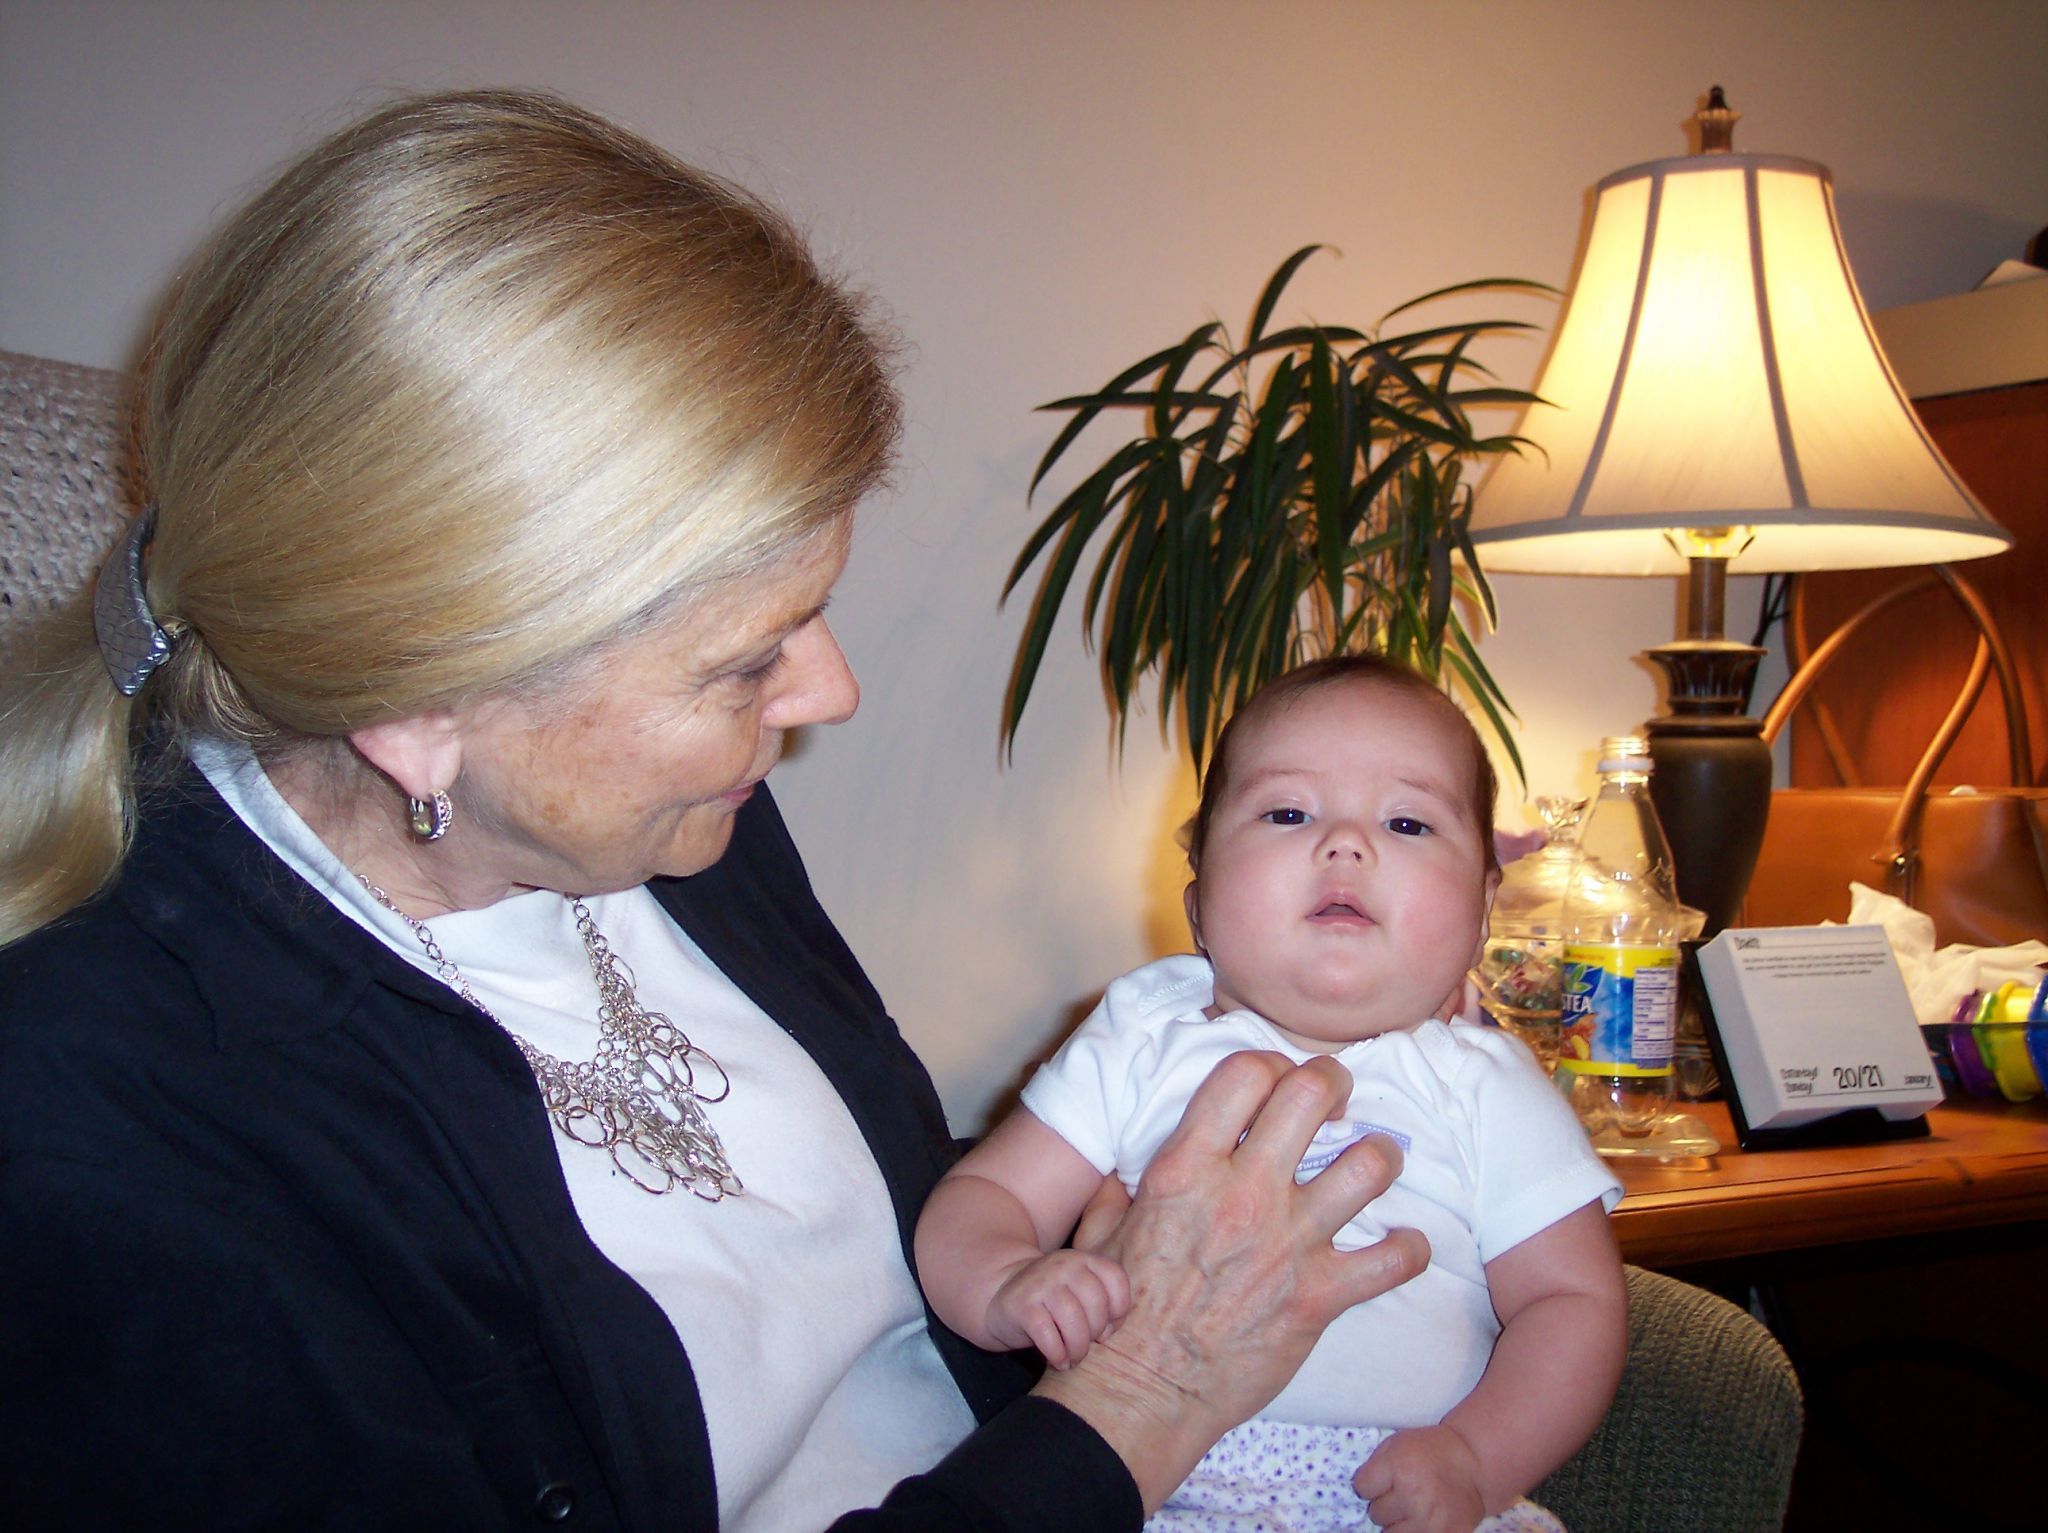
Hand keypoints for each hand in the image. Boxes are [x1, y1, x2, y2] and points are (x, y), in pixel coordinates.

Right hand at [985, 1248, 1130, 1368]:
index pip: (1116, 1279)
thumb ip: (1101, 1304)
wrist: (1000, 1293)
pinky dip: (1058, 1355)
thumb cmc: (1051, 1301)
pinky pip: (1049, 1336)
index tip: (1106, 1328)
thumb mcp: (1078, 1291)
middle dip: (1096, 1332)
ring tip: (1073, 1358)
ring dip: (1078, 1349)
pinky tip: (1057, 1361)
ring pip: (1074, 1321)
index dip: (1119, 1310)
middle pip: (1096, 1303)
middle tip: (1085, 1345)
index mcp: (1083, 1259)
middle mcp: (1063, 1265)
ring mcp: (1041, 1283)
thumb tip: (1107, 1332)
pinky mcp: (1022, 1306)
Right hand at [1037, 1051, 1428, 1511]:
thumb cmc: (1117, 1316)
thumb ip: (1120, 1190)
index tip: (1275, 1081)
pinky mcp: (1318, 1298)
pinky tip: (1400, 1245)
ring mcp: (1286, 1244)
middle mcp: (1242, 1194)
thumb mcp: (1101, 1232)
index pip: (1244, 1072)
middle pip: (1310, 1094)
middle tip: (1336, 1096)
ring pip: (1367, 1165)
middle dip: (1332, 1082)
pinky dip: (1407, 1249)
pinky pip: (1393, 1259)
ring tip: (1373, 1162)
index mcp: (1184, 1169)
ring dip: (1379, 1157)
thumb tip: (1128, 1171)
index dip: (1268, 1063)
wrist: (1142, 1394)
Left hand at [1354, 1425, 1486, 1532]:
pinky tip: (1424, 1518)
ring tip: (1412, 1508)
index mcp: (1400, 1465)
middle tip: (1403, 1492)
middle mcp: (1413, 1495)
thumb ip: (1375, 1466)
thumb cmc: (1431, 1451)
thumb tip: (1360, 1492)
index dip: (1370, 1483)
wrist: (1474, 1464)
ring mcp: (1429, 1520)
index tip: (1384, 1479)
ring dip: (1396, 1523)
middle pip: (1375, 1513)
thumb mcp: (1398, 1444)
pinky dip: (1414, 1531)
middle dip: (1385, 1503)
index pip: (1362, 1488)